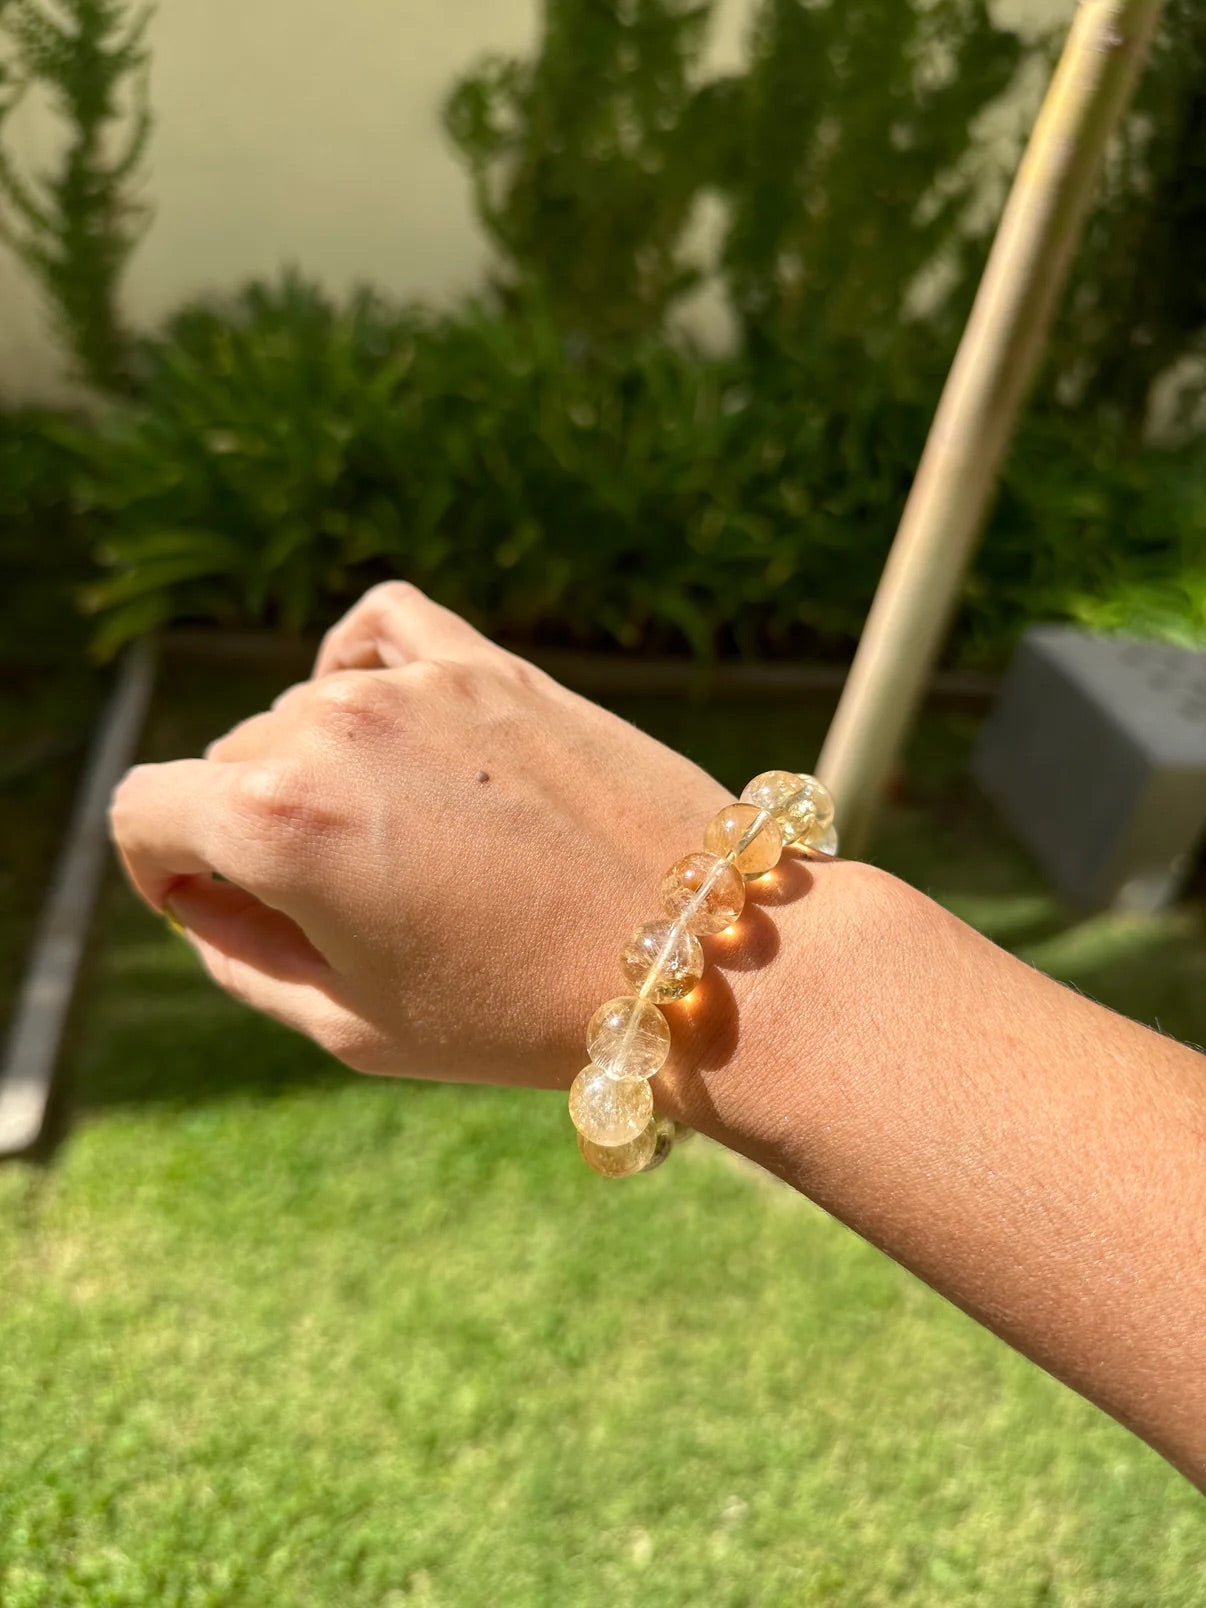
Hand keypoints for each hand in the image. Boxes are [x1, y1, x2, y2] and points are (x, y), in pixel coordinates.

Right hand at [110, 584, 729, 1090]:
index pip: (143, 812)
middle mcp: (334, 729)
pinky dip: (358, 664)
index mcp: (278, 822)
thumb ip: (242, 957)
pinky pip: (382, 627)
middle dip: (252, 835)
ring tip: (400, 845)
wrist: (693, 957)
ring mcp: (417, 686)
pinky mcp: (491, 666)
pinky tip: (382, 719)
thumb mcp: (352, 1025)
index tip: (214, 907)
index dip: (161, 873)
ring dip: (319, 770)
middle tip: (342, 909)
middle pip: (231, 764)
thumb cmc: (519, 1011)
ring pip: (305, 710)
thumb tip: (200, 898)